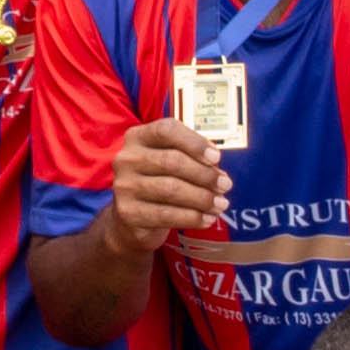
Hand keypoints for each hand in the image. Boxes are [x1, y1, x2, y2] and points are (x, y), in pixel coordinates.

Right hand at [100, 118, 230, 255]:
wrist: (131, 217)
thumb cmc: (158, 181)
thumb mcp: (169, 160)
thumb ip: (190, 156)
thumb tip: (217, 167)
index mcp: (137, 137)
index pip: (166, 130)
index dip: (194, 142)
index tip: (216, 157)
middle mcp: (126, 158)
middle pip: (172, 161)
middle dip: (205, 174)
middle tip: (225, 185)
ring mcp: (124, 186)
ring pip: (171, 189)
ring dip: (202, 198)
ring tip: (220, 204)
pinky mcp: (128, 212)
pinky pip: (166, 215)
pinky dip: (192, 217)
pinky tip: (207, 219)